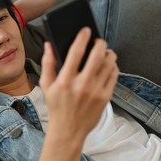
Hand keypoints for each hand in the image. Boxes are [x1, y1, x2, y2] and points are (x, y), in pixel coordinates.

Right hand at [39, 27, 118, 146]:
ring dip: (109, 53)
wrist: (68, 130)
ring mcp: (95, 91)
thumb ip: (47, 64)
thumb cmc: (56, 107)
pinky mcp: (105, 97)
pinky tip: (109, 64)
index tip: (85, 30)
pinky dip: (113, 66)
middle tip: (99, 40)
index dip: (82, 38)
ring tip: (106, 51)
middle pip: (97, 55)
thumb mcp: (46, 86)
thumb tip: (48, 45)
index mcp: (65, 80)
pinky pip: (114, 76)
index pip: (76, 52)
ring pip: (109, 64)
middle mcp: (82, 85)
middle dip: (100, 43)